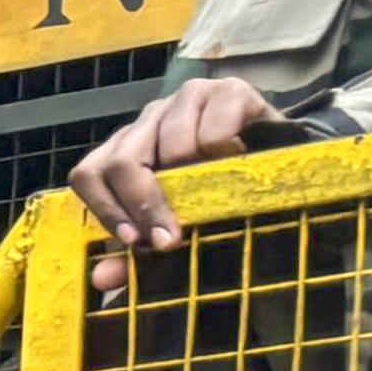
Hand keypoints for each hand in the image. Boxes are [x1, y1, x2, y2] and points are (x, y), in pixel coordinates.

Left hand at [70, 75, 268, 286]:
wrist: (283, 160)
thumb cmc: (220, 191)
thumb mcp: (174, 221)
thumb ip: (135, 250)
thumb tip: (102, 279)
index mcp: (126, 148)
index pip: (88, 175)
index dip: (106, 210)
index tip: (134, 241)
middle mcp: (149, 119)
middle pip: (120, 162)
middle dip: (145, 206)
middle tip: (171, 238)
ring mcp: (186, 99)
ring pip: (169, 146)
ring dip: (192, 181)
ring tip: (213, 192)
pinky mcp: (228, 91)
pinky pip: (212, 131)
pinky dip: (223, 155)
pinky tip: (237, 161)